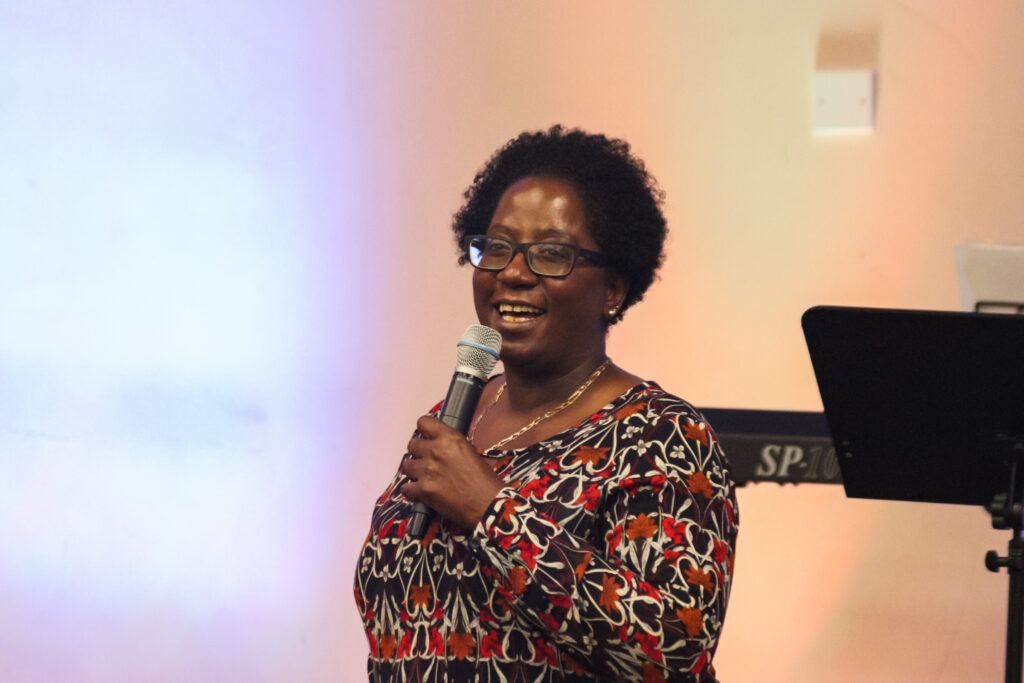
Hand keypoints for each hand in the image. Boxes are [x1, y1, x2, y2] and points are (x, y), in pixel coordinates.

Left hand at [401, 415, 506, 529]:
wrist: (489, 505)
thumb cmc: (486, 481)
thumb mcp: (471, 452)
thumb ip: (452, 446)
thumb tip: (440, 445)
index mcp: (450, 438)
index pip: (424, 422)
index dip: (424, 430)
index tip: (425, 436)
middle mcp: (437, 451)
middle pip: (412, 444)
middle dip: (418, 452)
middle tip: (426, 460)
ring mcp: (428, 470)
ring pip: (406, 465)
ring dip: (414, 471)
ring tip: (425, 477)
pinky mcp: (423, 490)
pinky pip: (406, 487)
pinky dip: (412, 491)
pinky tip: (421, 492)